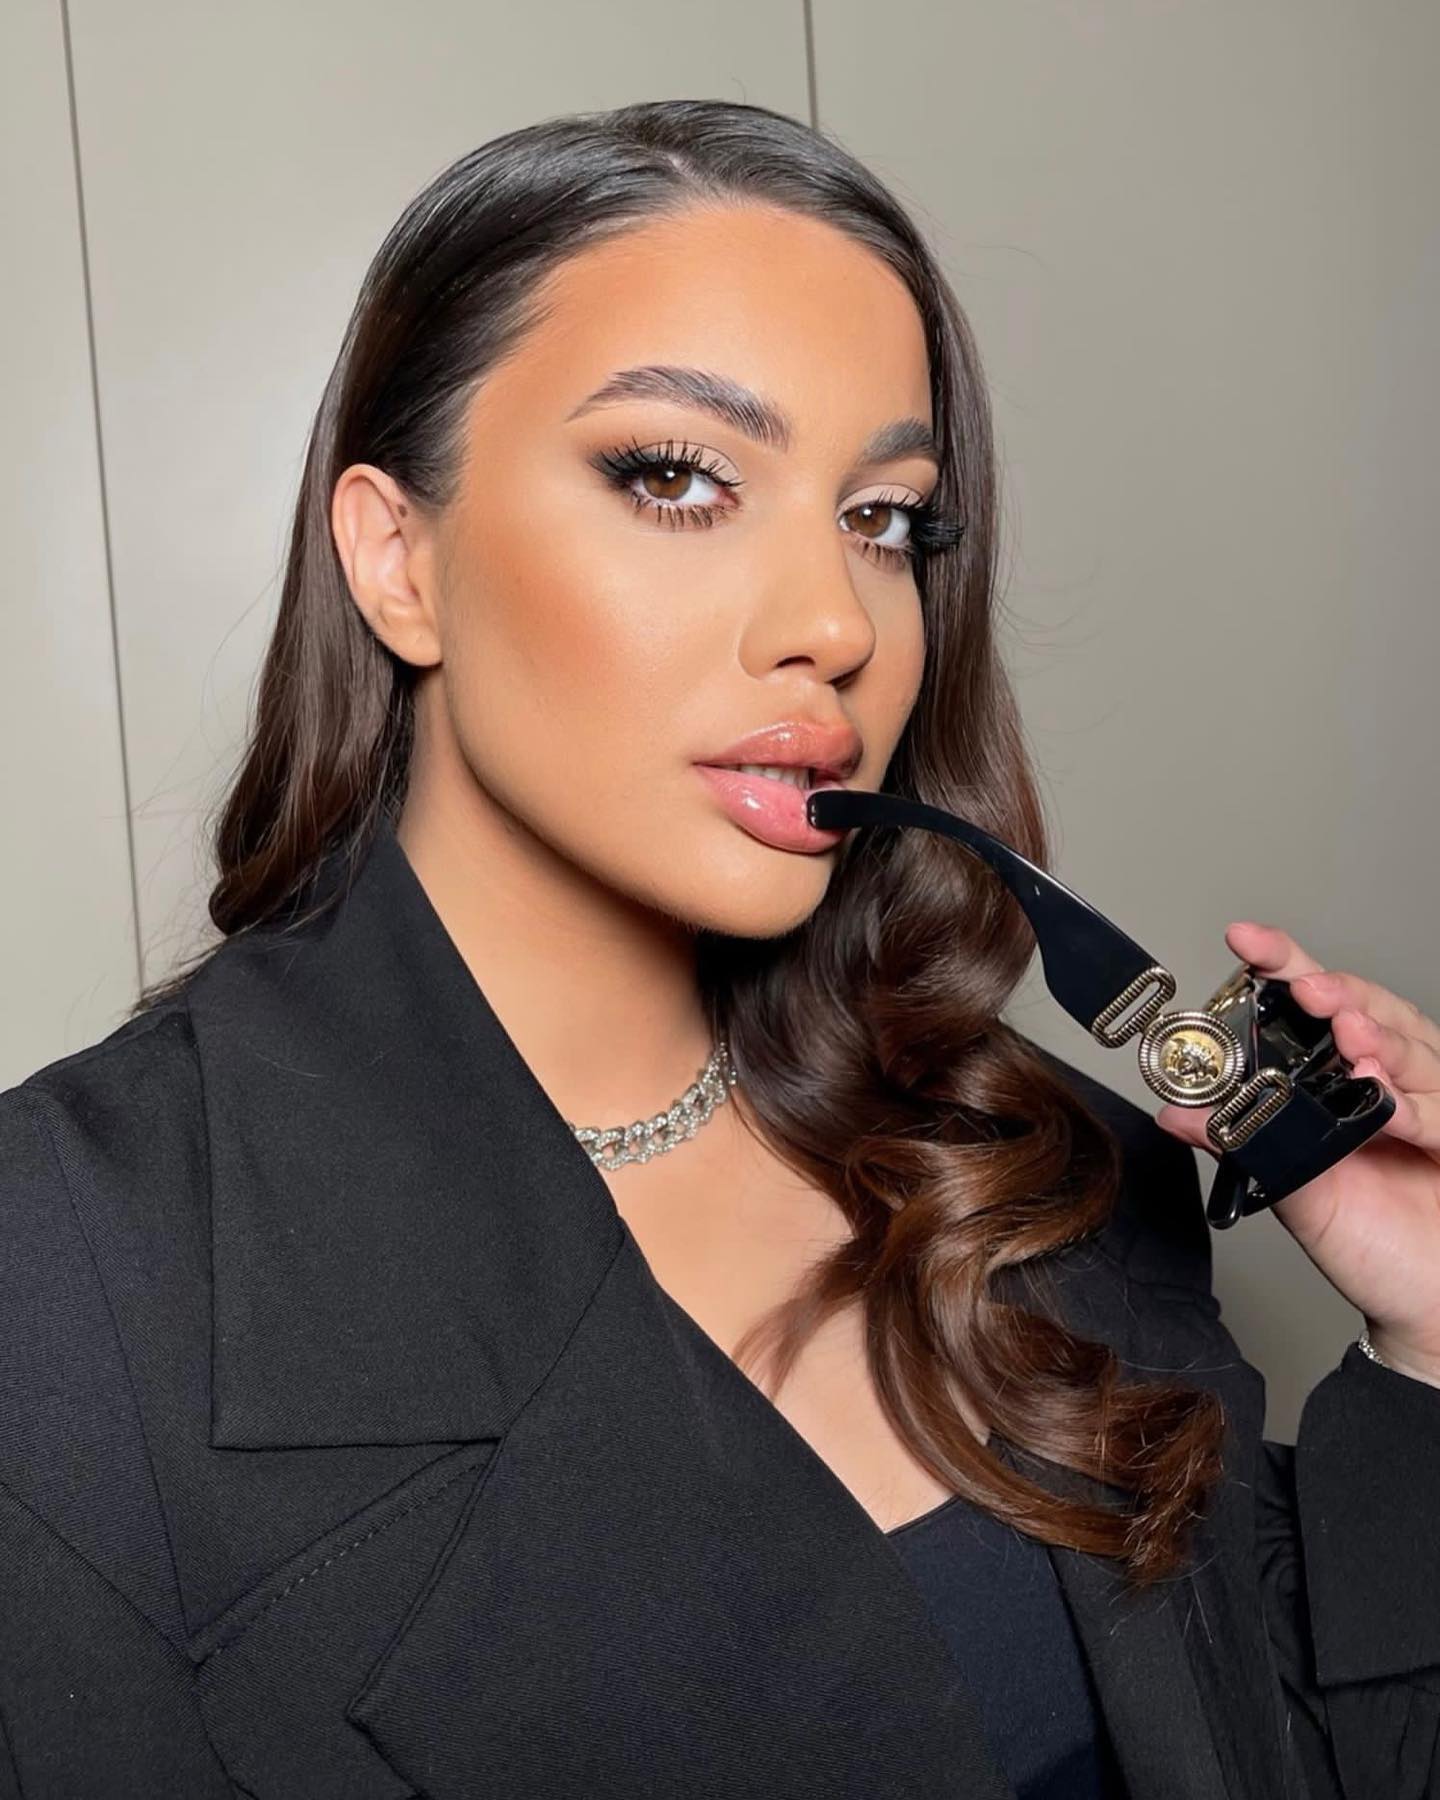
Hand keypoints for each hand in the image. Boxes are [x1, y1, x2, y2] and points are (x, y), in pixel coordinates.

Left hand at [1153, 921, 1439, 1387]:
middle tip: (1308, 989)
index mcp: (1341, 1081)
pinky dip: (1415, 1105)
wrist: (1428, 1303)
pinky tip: (1389, 1104)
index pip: (1316, 1005)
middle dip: (1337, 992)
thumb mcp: (1294, 1192)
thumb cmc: (1372, 1245)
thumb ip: (1244, 1145)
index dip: (1285, 966)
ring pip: (1413, 1047)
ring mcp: (1435, 1103)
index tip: (1246, 940)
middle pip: (1372, 1008)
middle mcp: (1391, 1080)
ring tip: (1350, 1040)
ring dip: (1379, 1040)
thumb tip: (1175, 1113)